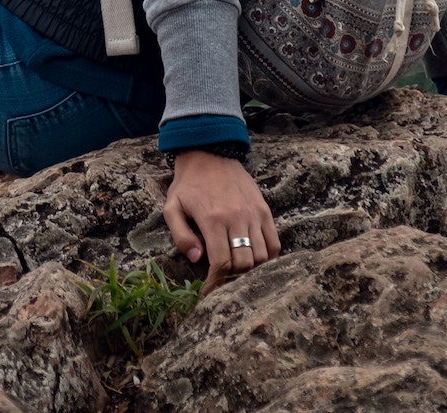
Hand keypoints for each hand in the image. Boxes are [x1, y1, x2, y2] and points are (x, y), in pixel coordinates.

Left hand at [163, 150, 279, 294]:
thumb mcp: (172, 207)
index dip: (215, 283)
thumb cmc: (188, 184)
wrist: (210, 154)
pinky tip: (254, 258)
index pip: (221, 263)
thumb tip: (196, 259)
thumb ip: (180, 235)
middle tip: (222, 279)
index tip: (208, 293)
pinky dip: (267, 257)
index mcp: (212, 219)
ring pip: (262, 257)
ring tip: (236, 270)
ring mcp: (254, 214)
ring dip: (250, 269)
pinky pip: (274, 243)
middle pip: (244, 264)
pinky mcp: (264, 211)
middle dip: (232, 277)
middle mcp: (237, 218)